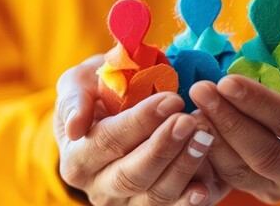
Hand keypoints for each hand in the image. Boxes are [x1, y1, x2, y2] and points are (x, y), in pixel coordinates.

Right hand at [54, 55, 220, 204]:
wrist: (114, 116)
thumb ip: (74, 99)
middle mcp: (99, 188)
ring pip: (156, 195)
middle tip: (189, 121)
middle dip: (164, 147)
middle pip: (132, 175)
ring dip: (184, 166)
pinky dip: (190, 200)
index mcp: (77, 159)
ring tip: (205, 136)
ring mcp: (128, 204)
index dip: (140, 122)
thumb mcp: (78, 85)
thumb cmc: (97, 95)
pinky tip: (205, 185)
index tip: (172, 99)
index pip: (107, 141)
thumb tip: (76, 128)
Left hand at [189, 44, 279, 202]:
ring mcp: (279, 187)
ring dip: (212, 138)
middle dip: (229, 121)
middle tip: (201, 90)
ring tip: (192, 107)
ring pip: (240, 170)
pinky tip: (192, 125)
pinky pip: (226, 177)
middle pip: (264, 154)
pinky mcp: (256, 189)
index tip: (228, 81)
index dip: (259, 103)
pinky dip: (206, 152)